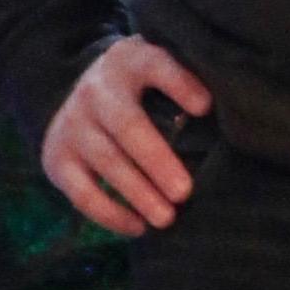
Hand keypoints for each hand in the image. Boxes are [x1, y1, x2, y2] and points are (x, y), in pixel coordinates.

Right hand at [40, 36, 210, 236]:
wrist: (73, 92)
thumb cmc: (139, 88)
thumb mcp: (156, 69)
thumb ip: (185, 82)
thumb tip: (232, 111)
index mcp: (129, 62)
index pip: (155, 65)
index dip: (179, 83)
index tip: (205, 106)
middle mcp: (96, 91)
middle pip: (127, 125)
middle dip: (157, 161)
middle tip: (185, 192)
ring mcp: (73, 125)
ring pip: (106, 161)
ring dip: (138, 193)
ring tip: (167, 218)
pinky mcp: (57, 159)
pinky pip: (82, 192)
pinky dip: (110, 214)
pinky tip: (138, 227)